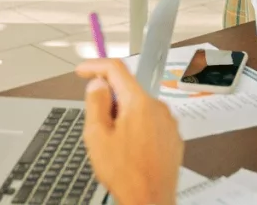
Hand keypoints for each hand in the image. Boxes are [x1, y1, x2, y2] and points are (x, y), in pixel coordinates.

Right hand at [76, 59, 181, 204]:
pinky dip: (138, 130)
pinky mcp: (173, 137)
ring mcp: (169, 123)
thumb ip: (96, 104)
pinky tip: (131, 152)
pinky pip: (151, 123)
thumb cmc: (125, 174)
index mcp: (139, 103)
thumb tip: (98, 84)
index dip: (95, 66)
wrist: (150, 201)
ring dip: (125, 118)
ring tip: (117, 147)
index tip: (83, 71)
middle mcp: (158, 108)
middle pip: (128, 91)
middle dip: (110, 102)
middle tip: (99, 127)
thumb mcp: (97, 136)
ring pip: (140, 108)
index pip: (116, 69)